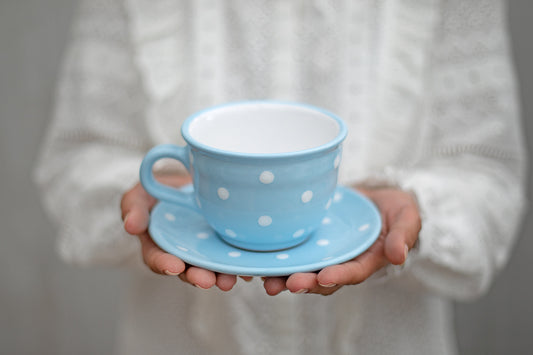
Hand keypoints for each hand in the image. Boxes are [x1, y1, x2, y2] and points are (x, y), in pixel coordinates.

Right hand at [120, 174, 246, 290]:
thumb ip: (133, 208)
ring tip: (232, 279)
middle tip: (208, 280)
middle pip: (189, 270)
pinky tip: (253, 265)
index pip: (158, 259)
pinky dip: (242, 263)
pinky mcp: (224, 244)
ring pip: (213, 268)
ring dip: (222, 276)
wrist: (184, 181)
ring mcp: (204, 250)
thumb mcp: (139, 195)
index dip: (165, 264)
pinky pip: (233, 256)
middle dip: (198, 276)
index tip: (175, 266)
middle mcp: (182, 253)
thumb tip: (131, 225)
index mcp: (159, 246)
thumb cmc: (158, 191)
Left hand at [263, 187, 420, 295]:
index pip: (352, 273)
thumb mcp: (407, 218)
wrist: (378, 198)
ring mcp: (324, 252)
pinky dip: (277, 257)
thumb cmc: (395, 210)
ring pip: (303, 269)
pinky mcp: (311, 240)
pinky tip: (259, 258)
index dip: (338, 276)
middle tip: (285, 284)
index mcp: (366, 261)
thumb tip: (399, 256)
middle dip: (303, 282)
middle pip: (321, 279)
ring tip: (266, 279)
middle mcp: (341, 262)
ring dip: (284, 276)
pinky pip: (293, 252)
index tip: (324, 277)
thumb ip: (403, 235)